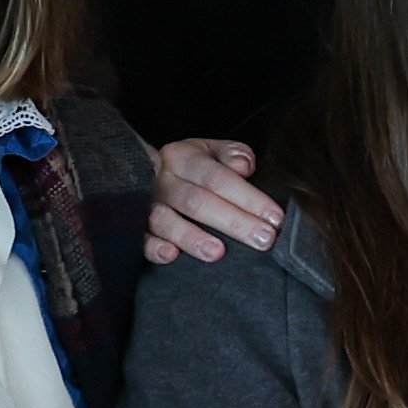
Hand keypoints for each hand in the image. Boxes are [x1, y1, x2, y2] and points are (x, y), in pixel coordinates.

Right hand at [145, 137, 284, 265]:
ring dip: (192, 237)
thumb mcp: (210, 152)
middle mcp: (161, 181)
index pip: (218, 178)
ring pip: (166, 220)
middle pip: (197, 201)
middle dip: (234, 222)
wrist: (139, 172)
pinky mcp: (132, 228)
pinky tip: (170, 256)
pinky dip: (153, 248)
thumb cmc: (190, 168)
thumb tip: (244, 166)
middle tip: (263, 239)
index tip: (275, 217)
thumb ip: (232, 154)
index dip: (248, 197)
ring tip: (218, 252)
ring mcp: (143, 205)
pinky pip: (140, 238)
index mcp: (181, 158)